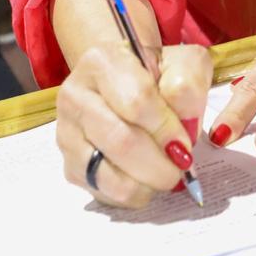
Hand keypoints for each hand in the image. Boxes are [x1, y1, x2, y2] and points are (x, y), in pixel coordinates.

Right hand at [56, 41, 211, 208]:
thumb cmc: (159, 74)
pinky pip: (103, 192)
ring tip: (164, 172)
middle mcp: (75, 95)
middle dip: (159, 164)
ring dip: (147, 183)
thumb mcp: (185, 63)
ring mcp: (67, 133)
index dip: (166, 128)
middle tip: (180, 166)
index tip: (184, 142)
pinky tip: (146, 177)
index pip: (137, 101)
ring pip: (108, 175)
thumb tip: (183, 123)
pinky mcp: (69, 165)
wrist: (128, 82)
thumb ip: (188, 85)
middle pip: (120, 142)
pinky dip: (133, 194)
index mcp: (102, 61)